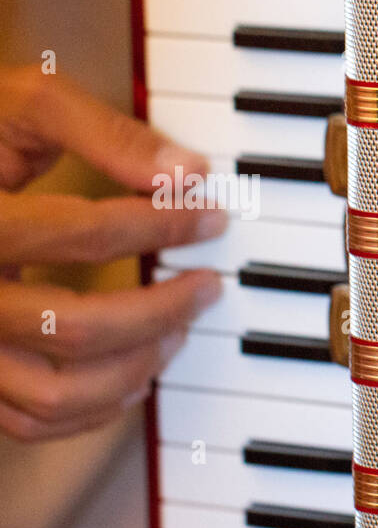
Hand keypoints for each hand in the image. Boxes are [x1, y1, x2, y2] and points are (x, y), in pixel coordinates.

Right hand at [0, 65, 225, 440]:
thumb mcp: (19, 108)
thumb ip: (100, 131)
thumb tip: (186, 171)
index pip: (79, 233)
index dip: (159, 225)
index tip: (209, 216)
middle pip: (77, 326)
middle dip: (163, 309)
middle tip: (208, 284)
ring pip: (57, 392)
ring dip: (136, 366)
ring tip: (178, 330)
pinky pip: (33, 420)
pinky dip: (95, 407)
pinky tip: (134, 371)